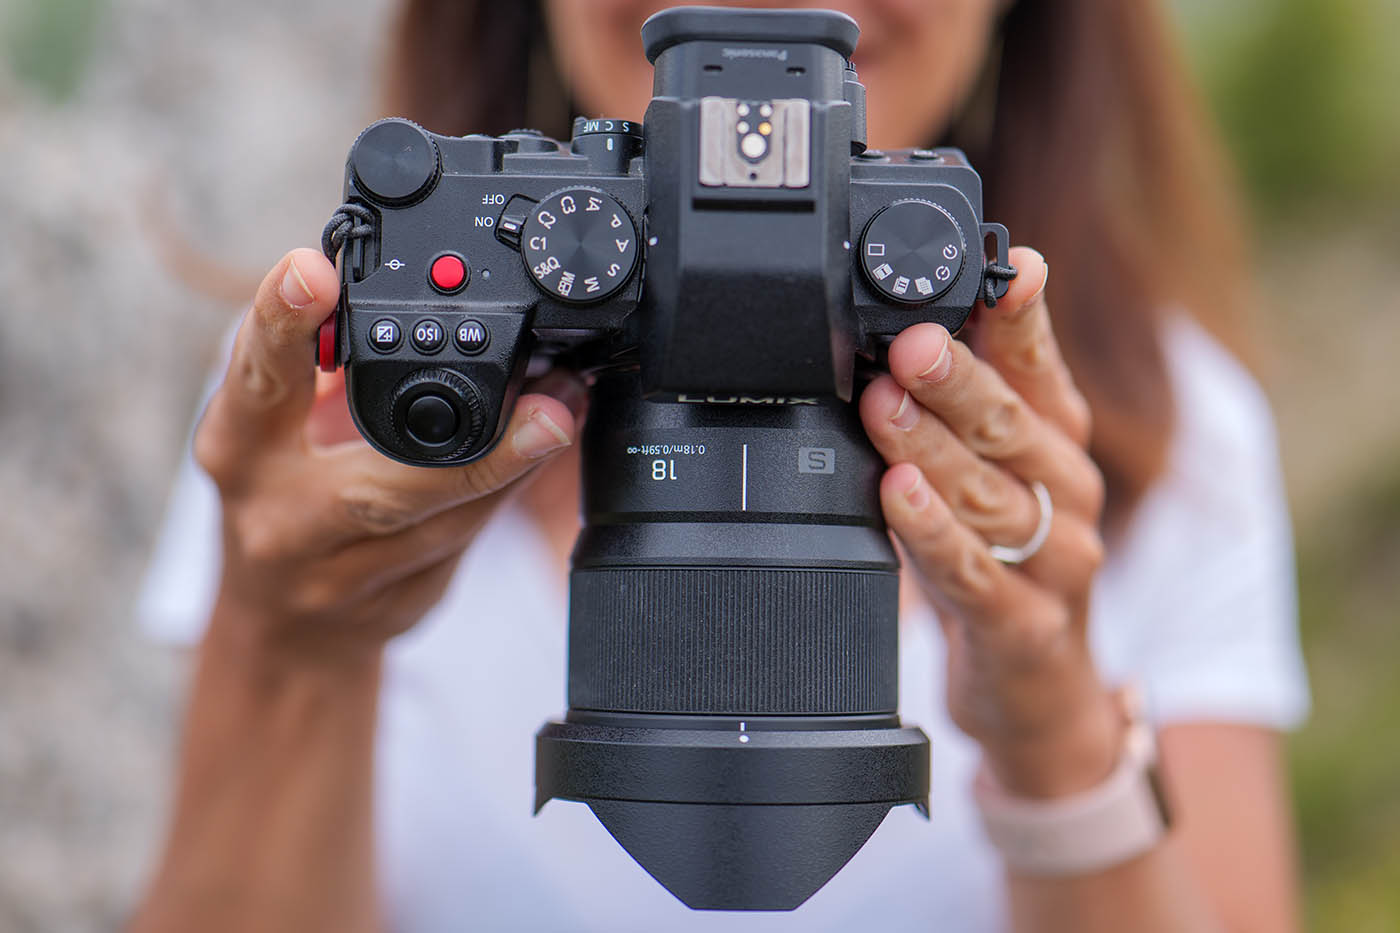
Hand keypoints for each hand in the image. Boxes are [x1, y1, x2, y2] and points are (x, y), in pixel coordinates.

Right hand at [194, 248, 583, 663]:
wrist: (282, 629)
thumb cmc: (279, 493)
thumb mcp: (272, 420)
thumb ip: (323, 361)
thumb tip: (412, 288)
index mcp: (239, 447)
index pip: (259, 375)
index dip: (283, 321)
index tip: (315, 270)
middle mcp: (286, 516)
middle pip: (385, 485)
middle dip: (478, 449)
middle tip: (548, 405)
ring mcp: (344, 574)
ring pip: (448, 518)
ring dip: (520, 462)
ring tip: (567, 403)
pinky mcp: (401, 603)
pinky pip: (468, 540)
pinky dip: (511, 488)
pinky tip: (545, 448)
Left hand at [859, 247, 1121, 797]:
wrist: (1040, 686)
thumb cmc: (1002, 557)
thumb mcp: (988, 469)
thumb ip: (960, 402)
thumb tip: (906, 321)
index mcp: (1055, 437)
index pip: (1040, 363)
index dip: (1022, 313)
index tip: (1006, 265)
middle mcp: (1065, 488)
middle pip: (1010, 424)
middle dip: (956, 377)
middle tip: (908, 343)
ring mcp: (1055, 561)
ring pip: (987, 495)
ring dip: (930, 448)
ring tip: (883, 408)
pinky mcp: (1023, 624)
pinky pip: (973, 573)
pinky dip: (933, 533)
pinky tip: (899, 496)